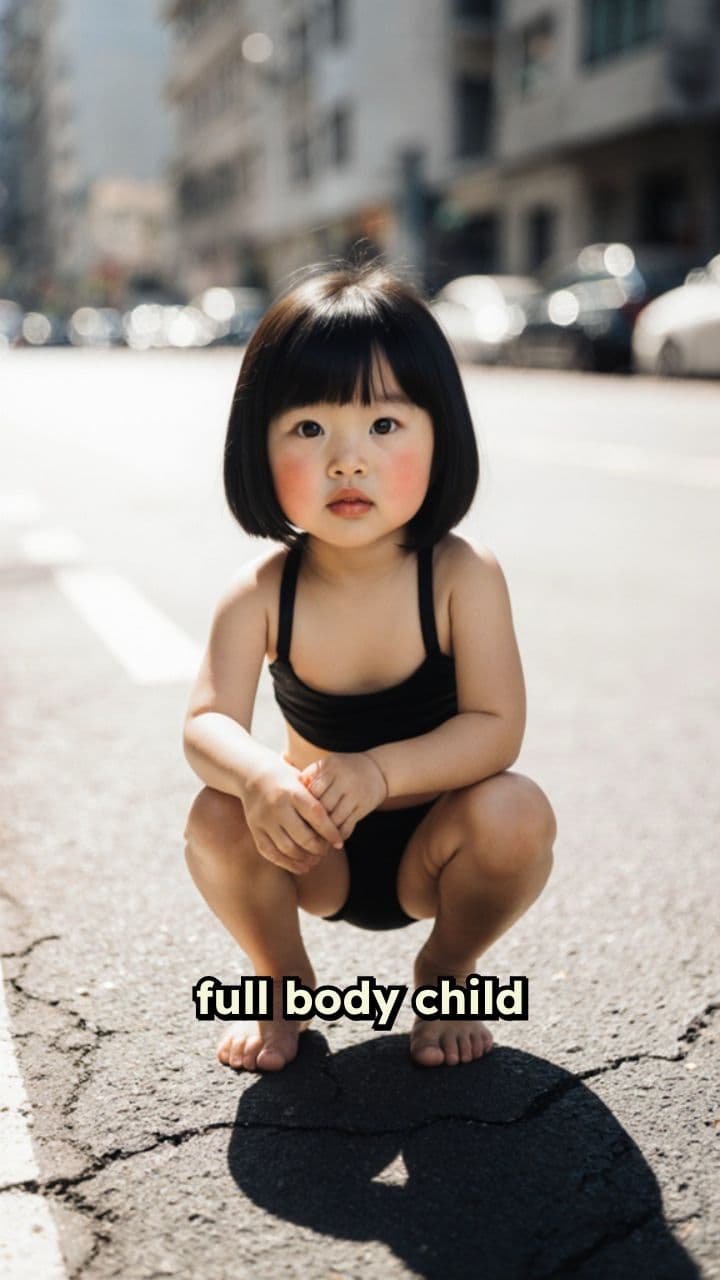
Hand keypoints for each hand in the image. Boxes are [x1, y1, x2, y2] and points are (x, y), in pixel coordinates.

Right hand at [242, 757, 345, 875]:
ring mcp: (264, 819)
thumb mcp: (303, 783)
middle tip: (325, 851)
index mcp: (293, 792)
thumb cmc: (287, 779)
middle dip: (318, 849)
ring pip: (287, 848)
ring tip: (315, 860)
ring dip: (304, 859)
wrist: (253, 774)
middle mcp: (277, 806)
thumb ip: (317, 802)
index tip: (339, 843)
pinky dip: (287, 863)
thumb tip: (337, 829)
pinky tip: (300, 867)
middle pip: (302, 837)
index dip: (330, 833)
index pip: (317, 817)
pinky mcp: (255, 829)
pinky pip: (271, 853)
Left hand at [297, 752, 388, 841]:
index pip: (311, 791)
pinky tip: (331, 840)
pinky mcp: (364, 806)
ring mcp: (355, 793)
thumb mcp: (327, 766)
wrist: (376, 770)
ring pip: (334, 819)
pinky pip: (348, 826)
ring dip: (324, 832)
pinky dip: (338, 835)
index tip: (294, 815)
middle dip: (312, 820)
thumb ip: (309, 777)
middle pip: (322, 807)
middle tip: (300, 833)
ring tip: (314, 840)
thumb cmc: (342, 770)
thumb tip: (289, 795)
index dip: (302, 805)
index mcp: (330, 767)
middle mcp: (343, 779)